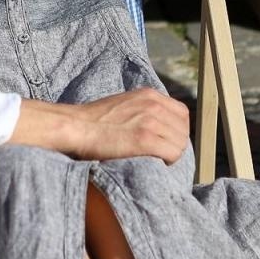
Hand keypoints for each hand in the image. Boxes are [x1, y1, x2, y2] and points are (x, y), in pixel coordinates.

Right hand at [8, 90, 188, 164]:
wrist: (76, 127)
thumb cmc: (94, 121)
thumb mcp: (124, 104)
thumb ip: (143, 110)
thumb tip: (158, 126)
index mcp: (149, 95)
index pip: (182, 113)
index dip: (177, 130)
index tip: (166, 142)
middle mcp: (153, 105)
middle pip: (183, 130)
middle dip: (175, 144)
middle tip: (161, 155)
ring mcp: (151, 122)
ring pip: (180, 143)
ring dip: (172, 154)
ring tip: (157, 160)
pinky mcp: (146, 139)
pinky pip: (173, 153)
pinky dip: (168, 161)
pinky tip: (155, 164)